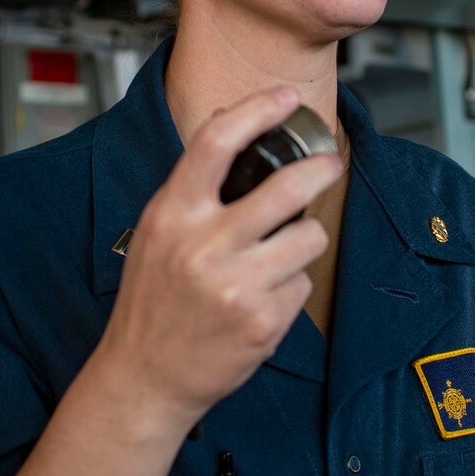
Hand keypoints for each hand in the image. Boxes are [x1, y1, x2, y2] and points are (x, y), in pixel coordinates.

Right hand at [96, 87, 340, 427]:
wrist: (145, 377)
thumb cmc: (152, 302)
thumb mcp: (156, 232)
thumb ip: (192, 186)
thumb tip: (229, 123)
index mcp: (172, 215)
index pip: (215, 143)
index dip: (257, 110)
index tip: (285, 98)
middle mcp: (202, 246)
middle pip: (286, 187)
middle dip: (320, 170)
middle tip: (329, 165)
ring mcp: (234, 285)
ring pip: (308, 238)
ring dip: (305, 242)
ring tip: (280, 256)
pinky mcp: (262, 321)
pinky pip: (302, 285)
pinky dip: (290, 289)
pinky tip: (261, 302)